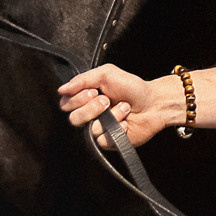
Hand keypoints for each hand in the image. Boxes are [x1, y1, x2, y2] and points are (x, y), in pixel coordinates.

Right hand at [58, 64, 174, 148]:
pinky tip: (126, 122)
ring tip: (123, 108)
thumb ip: (83, 79)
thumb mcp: (107, 74)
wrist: (153, 103)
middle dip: (92, 108)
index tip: (94, 91)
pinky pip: (103, 140)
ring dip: (110, 115)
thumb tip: (62, 89)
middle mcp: (89, 114)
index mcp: (85, 98)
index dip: (77, 98)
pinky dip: (117, 128)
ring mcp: (98, 129)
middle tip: (107, 100)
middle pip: (73, 118)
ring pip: (90, 129)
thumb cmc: (132, 87)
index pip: (65, 103)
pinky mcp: (109, 142)